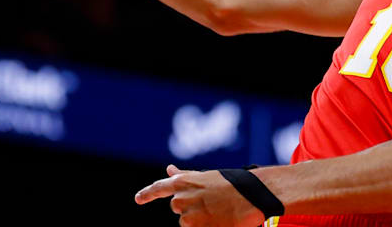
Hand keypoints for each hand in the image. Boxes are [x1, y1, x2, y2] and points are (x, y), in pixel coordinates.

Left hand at [135, 165, 265, 226]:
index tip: (138, 199)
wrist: (253, 197)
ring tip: (219, 211)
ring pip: (187, 222)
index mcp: (183, 182)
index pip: (158, 188)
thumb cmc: (233, 184)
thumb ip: (185, 176)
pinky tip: (219, 221)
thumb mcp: (207, 176)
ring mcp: (188, 217)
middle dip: (190, 206)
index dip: (147, 193)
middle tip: (211, 202)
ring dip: (200, 219)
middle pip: (177, 208)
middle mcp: (181, 200)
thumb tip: (168, 169)